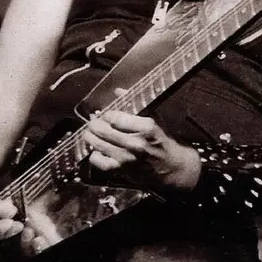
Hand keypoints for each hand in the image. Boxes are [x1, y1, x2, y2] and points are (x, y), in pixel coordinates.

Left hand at [83, 110, 200, 190]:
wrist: (171, 167)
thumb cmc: (161, 140)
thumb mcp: (153, 118)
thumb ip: (134, 104)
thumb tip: (117, 91)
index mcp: (145, 126)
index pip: (114, 116)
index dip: (106, 114)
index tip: (106, 114)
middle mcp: (135, 142)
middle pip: (103, 129)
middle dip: (94, 123)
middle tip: (93, 122)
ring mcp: (126, 157)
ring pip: (97, 143)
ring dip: (90, 136)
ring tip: (90, 133)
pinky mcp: (121, 170)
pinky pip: (97, 160)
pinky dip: (94, 153)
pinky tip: (98, 149)